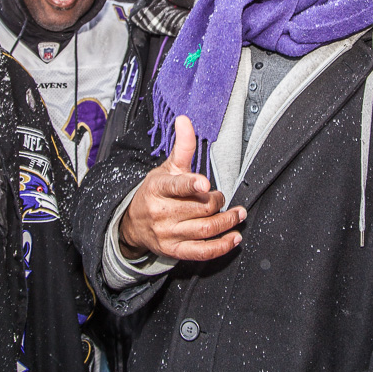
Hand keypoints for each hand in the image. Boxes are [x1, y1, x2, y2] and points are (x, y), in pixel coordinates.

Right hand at [119, 115, 245, 261]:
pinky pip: (202, 252)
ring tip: (238, 214)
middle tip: (221, 196)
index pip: (176, 186)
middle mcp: (162, 212)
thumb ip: (181, 146)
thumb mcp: (166, 168)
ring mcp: (168, 233)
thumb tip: (184, 119)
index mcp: (158, 188)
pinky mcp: (175, 250)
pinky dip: (221, 247)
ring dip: (227, 222)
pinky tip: (234, 238)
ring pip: (205, 229)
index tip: (205, 184)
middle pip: (200, 208)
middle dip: (218, 201)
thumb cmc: (155, 192)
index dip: (191, 185)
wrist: (133, 223)